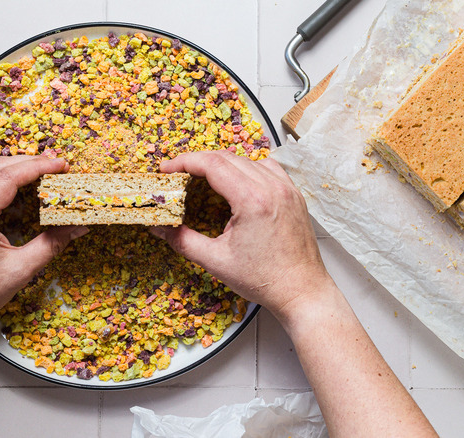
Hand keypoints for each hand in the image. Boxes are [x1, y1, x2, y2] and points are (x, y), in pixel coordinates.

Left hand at [0, 156, 87, 330]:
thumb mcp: (21, 270)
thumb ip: (52, 244)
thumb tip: (77, 227)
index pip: (8, 177)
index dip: (38, 166)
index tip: (61, 165)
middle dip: (27, 161)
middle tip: (54, 165)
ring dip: (6, 163)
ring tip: (32, 168)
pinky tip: (0, 178)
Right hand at [154, 150, 332, 316]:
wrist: (302, 291)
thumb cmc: (266, 280)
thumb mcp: (216, 262)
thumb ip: (183, 241)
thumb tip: (161, 228)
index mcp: (253, 200)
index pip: (212, 163)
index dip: (185, 161)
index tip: (168, 168)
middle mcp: (273, 188)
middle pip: (228, 157)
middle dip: (199, 162)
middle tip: (179, 174)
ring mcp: (287, 189)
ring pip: (248, 159)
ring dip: (223, 163)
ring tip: (204, 178)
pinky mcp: (294, 195)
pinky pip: (268, 168)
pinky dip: (247, 169)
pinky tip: (237, 183)